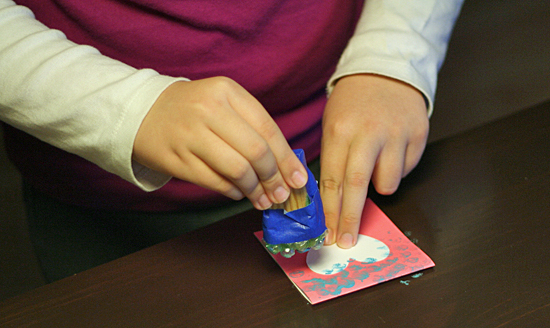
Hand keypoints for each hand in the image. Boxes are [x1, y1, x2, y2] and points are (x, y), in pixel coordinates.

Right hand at [132, 77, 307, 209]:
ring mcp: (190, 134)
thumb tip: (286, 165)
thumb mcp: (223, 102)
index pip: (268, 129)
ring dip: (255, 191)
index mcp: (227, 91)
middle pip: (256, 152)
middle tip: (282, 194)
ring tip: (263, 200)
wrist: (142, 111)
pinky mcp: (177, 158)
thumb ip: (253, 127)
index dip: (287, 158)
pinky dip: (233, 192)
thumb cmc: (193, 109)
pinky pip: (215, 182)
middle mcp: (209, 110)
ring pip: (237, 171)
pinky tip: (238, 193)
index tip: (299, 178)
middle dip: (275, 179)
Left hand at [320, 74, 428, 247]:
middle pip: (358, 186)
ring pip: (387, 183)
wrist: (387, 71)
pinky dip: (396, 170)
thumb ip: (333, 158)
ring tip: (375, 165)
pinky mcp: (418, 135)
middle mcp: (369, 133)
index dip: (330, 211)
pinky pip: (406, 170)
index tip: (329, 233)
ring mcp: (396, 133)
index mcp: (340, 130)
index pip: (332, 179)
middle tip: (346, 241)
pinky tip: (391, 151)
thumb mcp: (332, 123)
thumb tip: (330, 200)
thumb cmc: (353, 103)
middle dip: (350, 218)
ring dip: (379, 186)